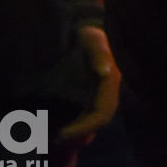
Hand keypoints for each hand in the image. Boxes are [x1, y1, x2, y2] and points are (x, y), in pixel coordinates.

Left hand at [57, 24, 120, 142]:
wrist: (86, 28)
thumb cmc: (88, 35)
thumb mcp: (92, 41)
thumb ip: (99, 54)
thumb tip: (105, 72)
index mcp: (110, 82)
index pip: (101, 113)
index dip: (84, 127)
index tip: (61, 133)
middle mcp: (109, 89)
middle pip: (99, 119)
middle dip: (79, 132)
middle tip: (56, 138)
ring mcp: (102, 91)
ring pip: (95, 118)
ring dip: (79, 129)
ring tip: (56, 136)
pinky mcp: (94, 91)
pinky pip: (89, 112)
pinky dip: (77, 122)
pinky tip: (62, 125)